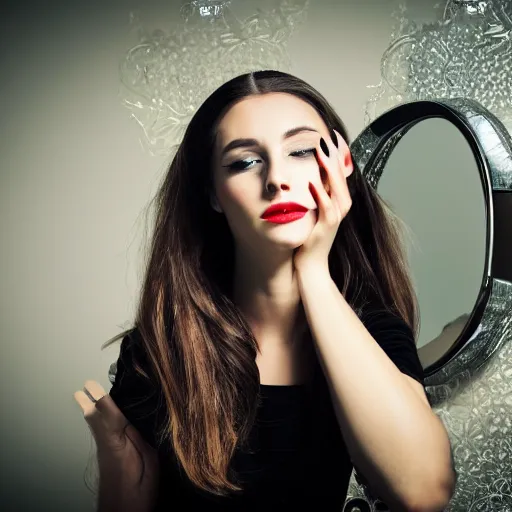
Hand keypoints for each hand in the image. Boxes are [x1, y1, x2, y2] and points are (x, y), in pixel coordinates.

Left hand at [74, 380, 158, 495]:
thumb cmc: (139, 495)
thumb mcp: (149, 465)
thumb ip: (140, 440)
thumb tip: (131, 420)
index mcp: (117, 447)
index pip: (106, 417)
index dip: (101, 399)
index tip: (92, 384)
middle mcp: (107, 447)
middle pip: (95, 420)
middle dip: (91, 401)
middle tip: (85, 385)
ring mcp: (106, 453)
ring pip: (96, 426)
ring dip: (93, 409)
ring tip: (85, 395)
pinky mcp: (109, 458)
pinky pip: (102, 432)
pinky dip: (100, 418)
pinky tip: (102, 415)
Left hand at [294, 129, 353, 272]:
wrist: (310, 266)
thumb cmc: (309, 240)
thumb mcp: (313, 213)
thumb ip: (314, 197)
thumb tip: (308, 178)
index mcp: (337, 202)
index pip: (339, 174)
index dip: (337, 155)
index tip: (332, 136)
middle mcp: (339, 208)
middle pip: (341, 178)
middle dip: (335, 157)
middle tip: (329, 137)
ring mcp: (335, 218)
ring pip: (337, 190)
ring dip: (330, 171)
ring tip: (322, 153)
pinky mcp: (326, 228)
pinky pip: (326, 208)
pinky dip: (321, 195)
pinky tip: (313, 182)